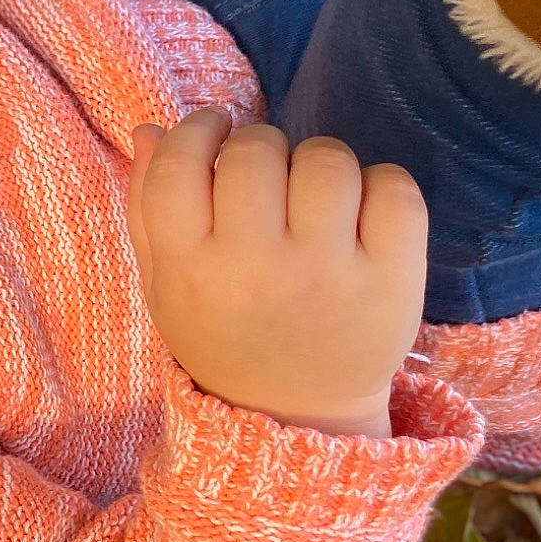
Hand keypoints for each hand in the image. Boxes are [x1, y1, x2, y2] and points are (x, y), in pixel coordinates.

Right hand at [127, 108, 427, 437]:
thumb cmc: (223, 333)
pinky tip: (362, 214)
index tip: (214, 128)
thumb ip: (146, 206)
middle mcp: (254, 270)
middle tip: (266, 177)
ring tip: (314, 197)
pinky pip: (394, 188)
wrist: (296, 414)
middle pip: (256, 151)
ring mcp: (326, 274)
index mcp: (189, 269)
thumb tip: (150, 128)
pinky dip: (381, 186)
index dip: (198, 129)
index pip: (178, 164)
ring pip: (327, 160)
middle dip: (260, 147)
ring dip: (319, 164)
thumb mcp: (165, 282)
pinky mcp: (391, 280)